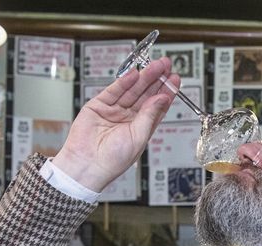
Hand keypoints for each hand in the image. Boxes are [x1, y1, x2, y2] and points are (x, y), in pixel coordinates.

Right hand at [52, 56, 178, 191]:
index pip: (157, 106)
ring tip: (155, 66)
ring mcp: (114, 111)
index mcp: (140, 129)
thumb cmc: (112, 160)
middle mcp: (128, 118)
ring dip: (144, 77)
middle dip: (156, 80)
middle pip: (145, 95)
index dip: (166, 92)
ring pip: (132, 90)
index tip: (174, 79)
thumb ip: (149, 115)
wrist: (87, 165)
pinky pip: (114, 90)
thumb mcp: (138, 137)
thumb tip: (162, 99)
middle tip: (166, 65)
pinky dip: (124, 81)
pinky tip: (135, 73)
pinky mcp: (98, 106)